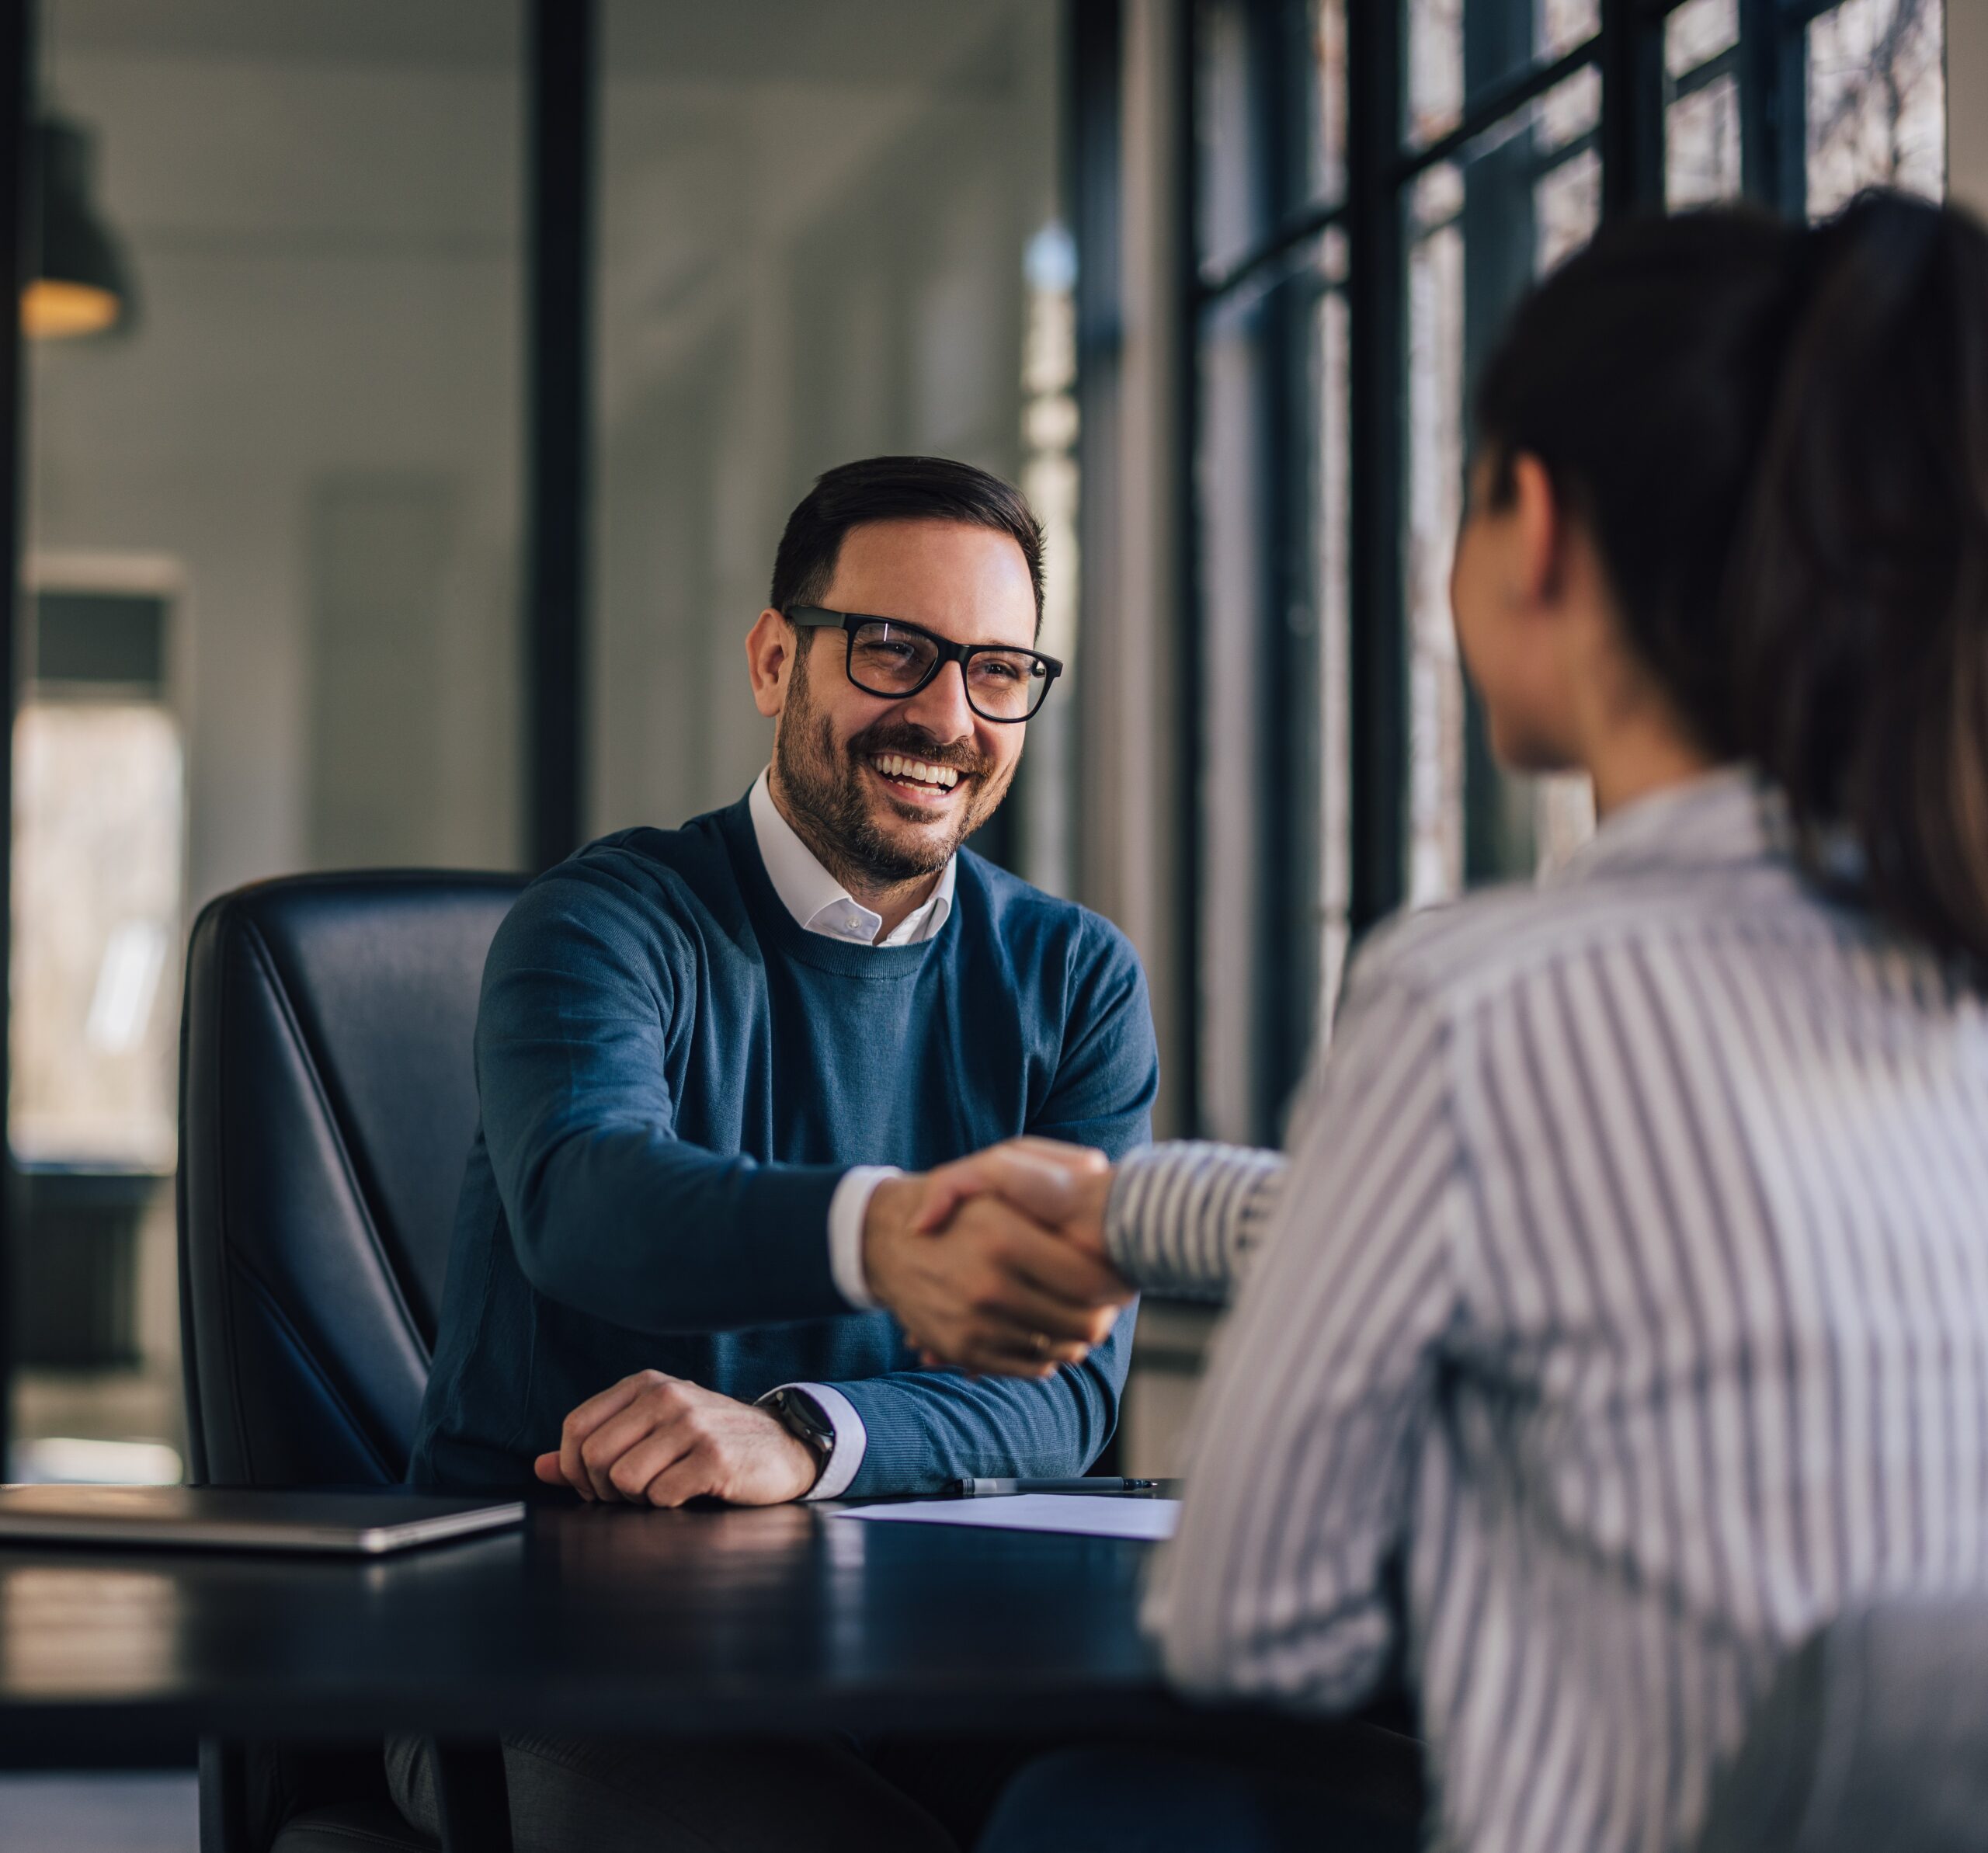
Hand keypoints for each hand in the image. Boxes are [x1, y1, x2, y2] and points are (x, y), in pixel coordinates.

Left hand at [533, 1371, 819, 1506]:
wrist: (782, 1447)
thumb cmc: (709, 1442)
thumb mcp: (652, 1431)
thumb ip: (596, 1446)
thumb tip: (540, 1467)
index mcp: (645, 1384)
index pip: (577, 1427)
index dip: (575, 1467)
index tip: (596, 1483)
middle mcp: (666, 1396)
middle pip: (596, 1457)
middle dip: (604, 1489)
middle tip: (630, 1495)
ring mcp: (692, 1425)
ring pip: (624, 1480)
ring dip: (637, 1500)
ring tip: (663, 1490)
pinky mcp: (714, 1457)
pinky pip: (661, 1496)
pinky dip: (668, 1505)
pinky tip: (688, 1494)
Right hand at [864, 1141, 1133, 1376]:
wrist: (884, 1240)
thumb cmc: (959, 1202)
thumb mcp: (998, 1163)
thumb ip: (1052, 1161)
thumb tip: (1098, 1169)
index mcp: (1002, 1236)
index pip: (1089, 1281)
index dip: (1116, 1281)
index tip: (1122, 1273)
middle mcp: (987, 1285)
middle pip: (1083, 1324)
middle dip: (1105, 1313)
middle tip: (1109, 1300)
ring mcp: (973, 1323)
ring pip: (1060, 1350)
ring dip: (1078, 1337)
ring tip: (1081, 1314)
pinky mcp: (962, 1350)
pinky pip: (1029, 1367)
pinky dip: (1048, 1355)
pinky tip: (1049, 1331)